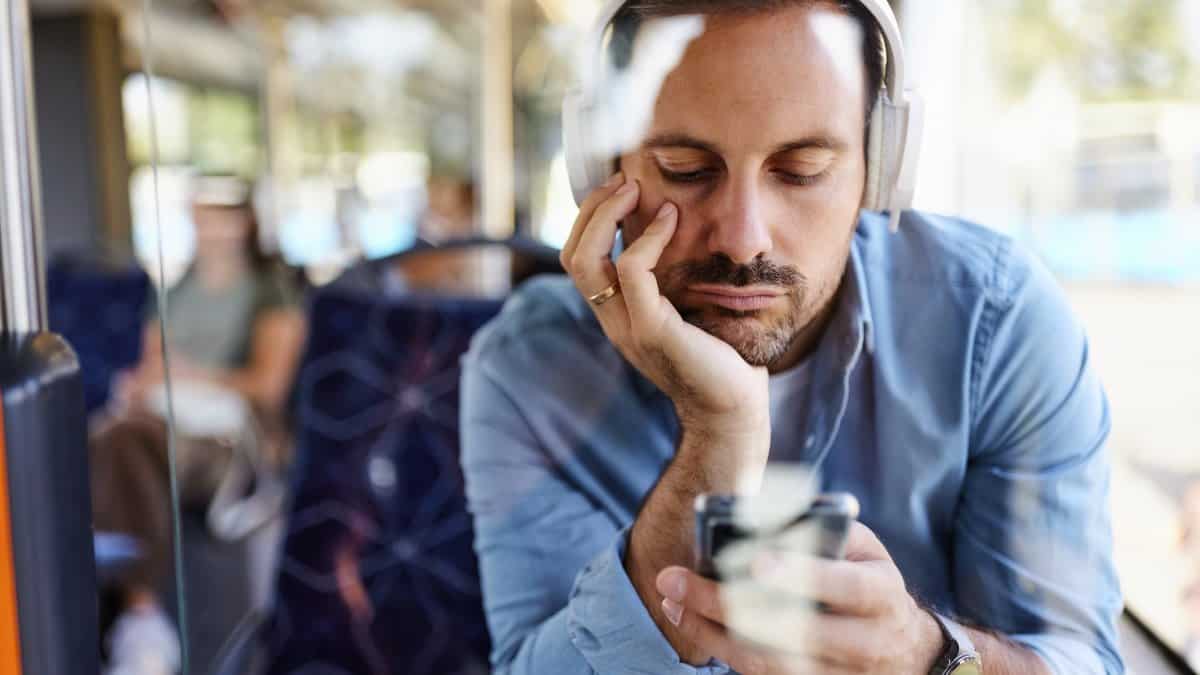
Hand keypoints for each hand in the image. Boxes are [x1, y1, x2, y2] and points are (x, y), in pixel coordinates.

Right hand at [559, 172, 769, 447]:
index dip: (590, 219)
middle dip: (591, 210)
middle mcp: (612, 321)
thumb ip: (673, 283)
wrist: (733, 411)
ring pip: (586, 260)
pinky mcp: (652, 330)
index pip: (578, 260)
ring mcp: (627, 327)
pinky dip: (646, 238)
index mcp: (616, 316)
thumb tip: (681, 232)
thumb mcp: (689, 312)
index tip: (621, 189)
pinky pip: (631, 271)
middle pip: (572, 256)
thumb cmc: (722, 359)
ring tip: (635, 189)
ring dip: (607, 215)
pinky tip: (672, 220)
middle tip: (623, 180)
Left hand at [654, 522, 943, 673]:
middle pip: (792, 632)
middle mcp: (865, 643)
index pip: (845, 587)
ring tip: (673, 601)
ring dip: (713, 632)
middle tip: (676, 580)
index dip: (804, 575)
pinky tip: (693, 622)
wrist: (903, 649)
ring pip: (769, 662)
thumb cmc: (869, 581)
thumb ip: (823, 530)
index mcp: (881, 596)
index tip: (757, 560)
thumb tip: (762, 512)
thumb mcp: (862, 550)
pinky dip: (722, 648)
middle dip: (727, 605)